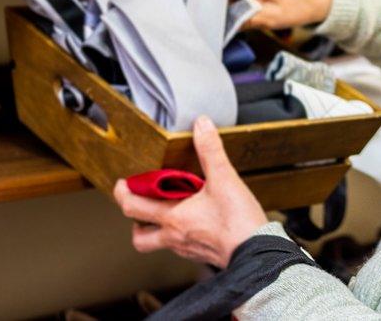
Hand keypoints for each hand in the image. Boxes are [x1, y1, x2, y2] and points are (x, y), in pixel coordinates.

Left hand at [113, 116, 268, 268]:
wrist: (258, 252)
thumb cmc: (238, 221)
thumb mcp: (224, 179)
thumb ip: (211, 151)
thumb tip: (201, 125)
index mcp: (173, 217)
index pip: (133, 207)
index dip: (123, 194)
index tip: (122, 184)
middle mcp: (174, 236)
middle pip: (139, 236)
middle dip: (134, 220)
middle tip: (140, 204)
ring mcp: (187, 248)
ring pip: (159, 244)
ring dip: (156, 229)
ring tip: (167, 212)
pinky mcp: (201, 254)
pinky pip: (180, 247)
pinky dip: (179, 234)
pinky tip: (194, 221)